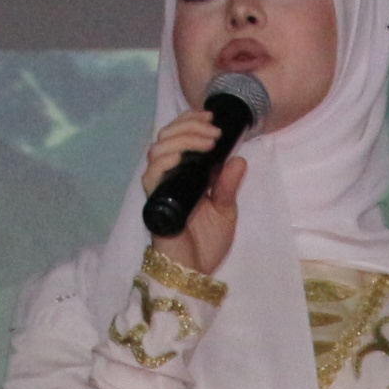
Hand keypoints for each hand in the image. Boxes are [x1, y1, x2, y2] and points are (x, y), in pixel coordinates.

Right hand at [139, 111, 247, 274]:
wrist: (195, 272)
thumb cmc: (207, 242)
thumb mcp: (226, 210)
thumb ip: (229, 185)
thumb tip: (238, 158)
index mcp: (184, 173)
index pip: (179, 136)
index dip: (191, 121)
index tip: (212, 117)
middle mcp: (168, 176)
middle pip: (166, 137)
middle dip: (189, 126)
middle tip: (213, 130)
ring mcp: (159, 188)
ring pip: (157, 150)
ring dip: (181, 139)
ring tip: (206, 142)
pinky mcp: (154, 202)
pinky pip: (150, 176)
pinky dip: (164, 162)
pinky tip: (181, 157)